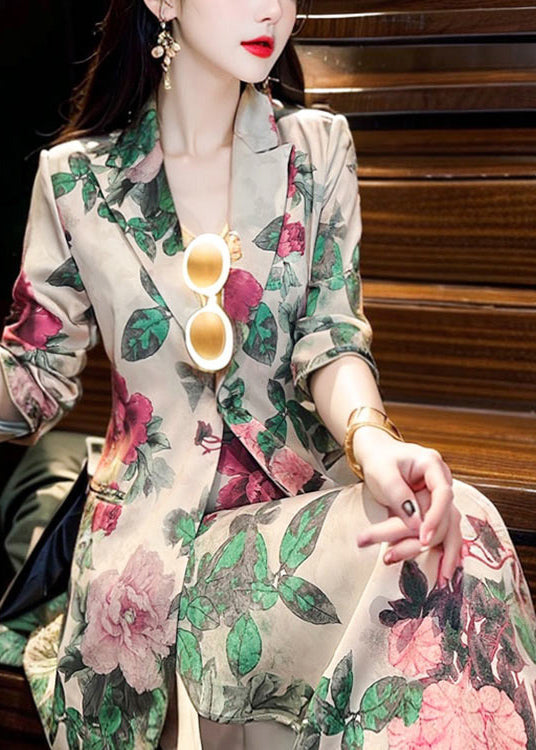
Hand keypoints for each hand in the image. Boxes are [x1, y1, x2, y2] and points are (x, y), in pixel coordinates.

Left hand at [353, 428, 461, 582]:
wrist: (378, 455)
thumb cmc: (380, 460)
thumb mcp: (383, 473)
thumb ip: (400, 496)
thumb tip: (417, 526)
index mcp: (433, 466)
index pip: (444, 494)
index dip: (436, 517)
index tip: (422, 537)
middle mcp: (443, 483)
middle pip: (444, 517)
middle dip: (420, 540)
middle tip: (390, 555)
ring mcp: (440, 499)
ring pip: (445, 529)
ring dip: (434, 552)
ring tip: (431, 575)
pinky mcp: (434, 513)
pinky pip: (441, 534)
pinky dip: (442, 552)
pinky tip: (443, 572)